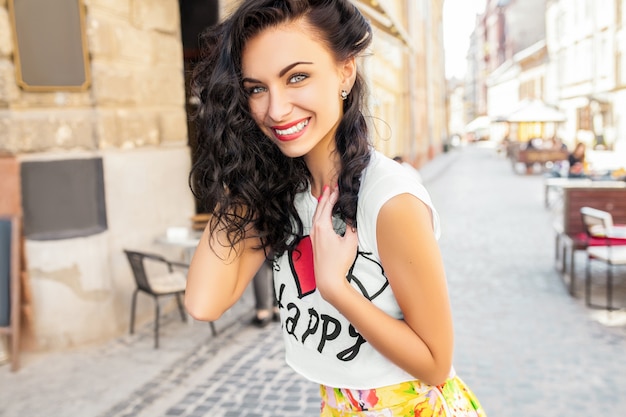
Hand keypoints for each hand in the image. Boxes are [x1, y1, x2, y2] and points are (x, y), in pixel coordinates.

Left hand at [310, 186, 358, 303]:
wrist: (328, 279)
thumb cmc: (338, 262)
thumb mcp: (350, 241)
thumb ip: (351, 226)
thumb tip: (352, 217)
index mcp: (323, 226)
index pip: (328, 206)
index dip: (333, 196)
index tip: (337, 187)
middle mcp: (315, 229)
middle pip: (320, 208)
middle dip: (325, 197)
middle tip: (330, 187)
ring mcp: (313, 236)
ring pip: (316, 215)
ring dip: (321, 205)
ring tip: (326, 197)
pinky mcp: (314, 242)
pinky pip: (315, 222)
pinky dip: (319, 214)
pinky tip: (323, 215)